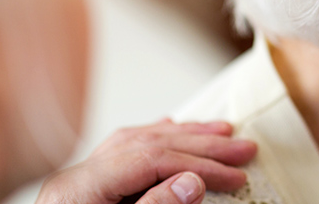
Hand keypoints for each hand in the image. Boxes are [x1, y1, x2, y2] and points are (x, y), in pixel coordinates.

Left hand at [36, 119, 256, 203]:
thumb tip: (193, 179)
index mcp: (79, 190)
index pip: (150, 160)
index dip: (198, 164)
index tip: (234, 176)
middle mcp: (76, 177)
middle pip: (147, 145)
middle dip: (200, 145)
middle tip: (242, 148)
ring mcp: (78, 182)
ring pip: (136, 142)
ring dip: (182, 135)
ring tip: (219, 133)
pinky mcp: (84, 190)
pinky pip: (122, 152)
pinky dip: (154, 139)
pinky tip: (171, 128)